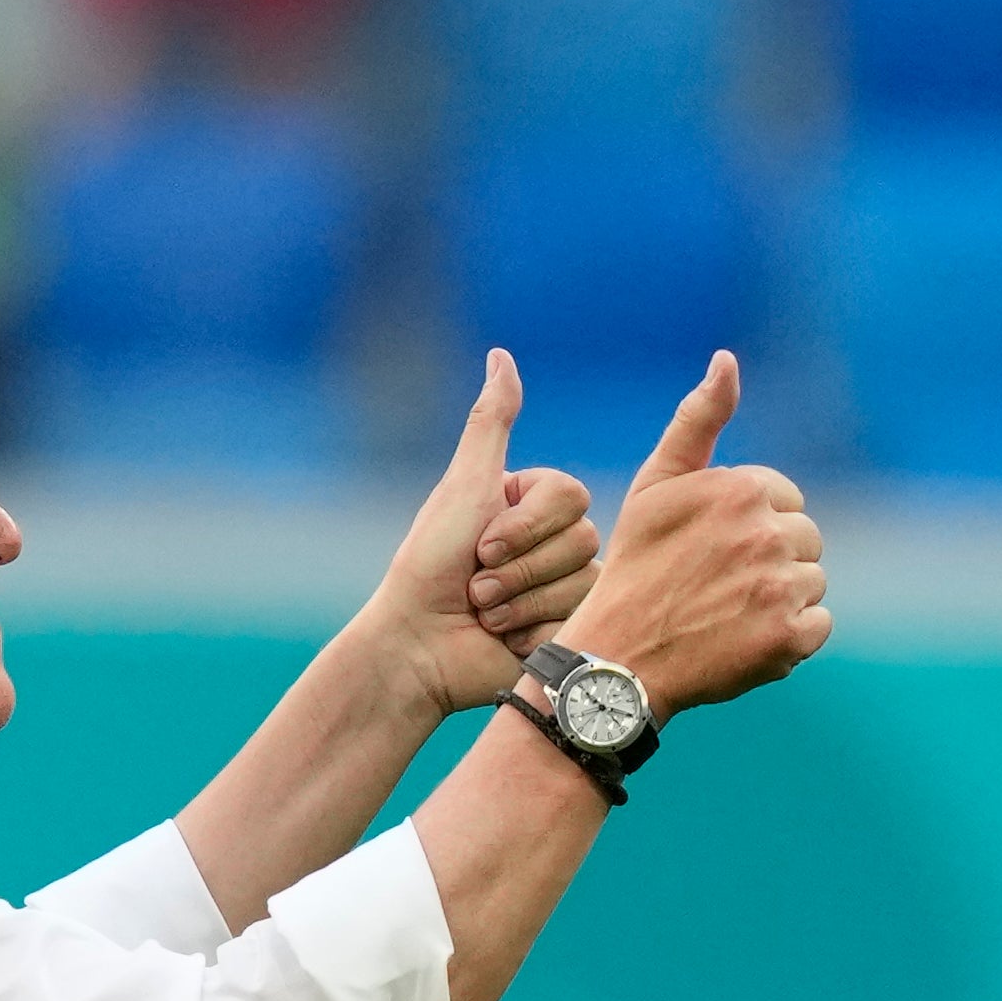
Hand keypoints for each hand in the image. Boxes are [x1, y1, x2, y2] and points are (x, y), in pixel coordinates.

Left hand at [358, 350, 604, 712]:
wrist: (416, 646)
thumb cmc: (430, 565)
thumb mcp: (464, 486)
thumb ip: (491, 423)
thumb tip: (501, 354)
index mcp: (528, 502)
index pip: (571, 496)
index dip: (526, 524)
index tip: (481, 543)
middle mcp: (550, 540)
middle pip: (584, 538)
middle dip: (519, 568)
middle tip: (477, 585)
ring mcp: (562, 587)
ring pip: (585, 581)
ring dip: (522, 601)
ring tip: (484, 613)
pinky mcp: (566, 630)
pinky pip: (580, 620)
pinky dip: (533, 632)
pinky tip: (504, 639)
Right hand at [557, 352, 829, 716]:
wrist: (616, 660)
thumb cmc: (634, 568)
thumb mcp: (655, 486)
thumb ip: (697, 421)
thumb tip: (727, 359)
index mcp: (741, 490)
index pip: (783, 500)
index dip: (746, 525)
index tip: (706, 550)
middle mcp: (767, 534)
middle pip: (803, 540)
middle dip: (768, 559)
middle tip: (713, 585)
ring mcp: (781, 588)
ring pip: (812, 582)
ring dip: (779, 598)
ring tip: (726, 612)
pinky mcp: (790, 638)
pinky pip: (817, 627)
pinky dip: (789, 638)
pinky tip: (743, 639)